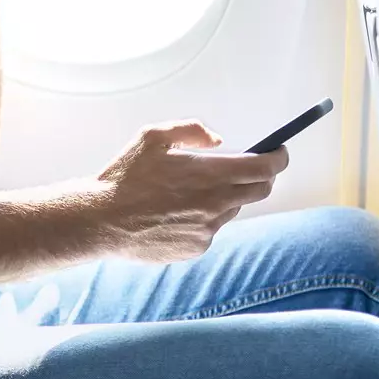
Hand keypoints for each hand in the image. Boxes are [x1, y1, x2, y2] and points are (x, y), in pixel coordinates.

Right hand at [89, 122, 287, 262]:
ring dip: (225, 197)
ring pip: (232, 209)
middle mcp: (215, 203)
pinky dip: (202, 219)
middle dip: (261, 176)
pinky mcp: (196, 248)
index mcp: (209, 174)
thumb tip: (218, 141)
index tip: (278, 153)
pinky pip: (210, 229)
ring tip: (190, 193)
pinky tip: (173, 214)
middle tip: (248, 168)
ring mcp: (207, 229)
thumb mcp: (151, 136)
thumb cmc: (123, 177)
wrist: (100, 221)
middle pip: (260, 190)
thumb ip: (191, 131)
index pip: (265, 167)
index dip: (278, 158)